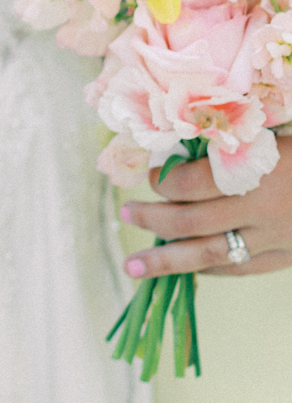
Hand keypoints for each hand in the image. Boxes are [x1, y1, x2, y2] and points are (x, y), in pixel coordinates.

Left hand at [122, 135, 291, 278]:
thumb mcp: (273, 135)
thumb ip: (232, 144)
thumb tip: (183, 151)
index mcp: (259, 169)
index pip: (194, 183)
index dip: (165, 181)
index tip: (153, 176)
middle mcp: (264, 208)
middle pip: (193, 222)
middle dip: (153, 219)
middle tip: (126, 213)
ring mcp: (277, 237)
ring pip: (212, 254)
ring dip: (167, 261)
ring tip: (133, 266)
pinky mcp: (289, 256)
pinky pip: (240, 268)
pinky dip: (209, 268)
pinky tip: (186, 268)